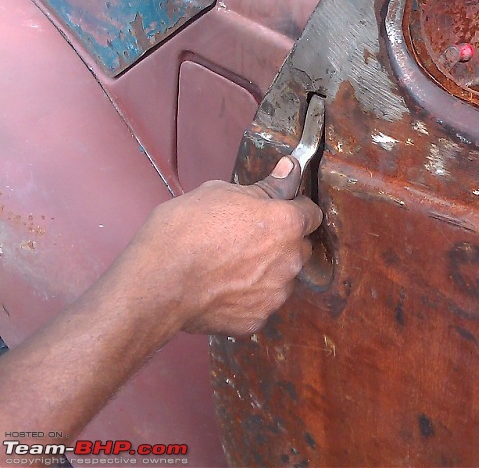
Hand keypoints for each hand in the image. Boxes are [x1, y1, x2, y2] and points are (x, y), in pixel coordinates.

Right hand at [116, 156, 321, 334]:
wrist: (157, 282)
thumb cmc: (186, 231)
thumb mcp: (222, 193)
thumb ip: (265, 187)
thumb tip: (289, 170)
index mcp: (287, 224)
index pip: (311, 213)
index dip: (294, 209)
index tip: (278, 210)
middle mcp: (290, 260)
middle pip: (298, 248)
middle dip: (281, 242)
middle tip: (245, 238)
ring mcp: (275, 294)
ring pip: (281, 278)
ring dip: (266, 271)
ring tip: (229, 265)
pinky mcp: (257, 319)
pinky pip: (259, 303)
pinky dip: (246, 298)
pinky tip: (221, 288)